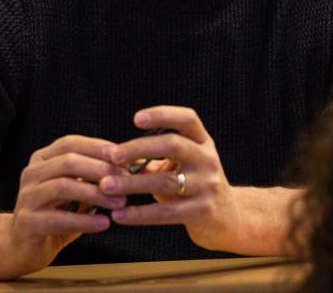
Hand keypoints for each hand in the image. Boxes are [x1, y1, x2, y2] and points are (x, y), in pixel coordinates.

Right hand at [5, 135, 126, 276]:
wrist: (23, 246)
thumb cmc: (56, 213)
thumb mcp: (75, 189)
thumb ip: (93, 176)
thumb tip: (130, 165)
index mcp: (42, 159)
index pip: (70, 143)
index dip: (98, 147)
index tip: (124, 156)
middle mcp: (31, 173)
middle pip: (68, 162)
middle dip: (100, 170)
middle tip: (126, 181)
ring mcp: (26, 197)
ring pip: (63, 187)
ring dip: (96, 194)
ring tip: (120, 203)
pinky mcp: (26, 221)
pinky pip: (59, 218)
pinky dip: (84, 220)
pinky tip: (104, 223)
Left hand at [102, 106, 238, 251]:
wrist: (227, 217)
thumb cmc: (193, 185)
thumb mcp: (182, 164)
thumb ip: (153, 157)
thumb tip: (111, 154)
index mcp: (203, 142)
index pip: (187, 119)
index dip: (163, 115)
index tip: (136, 118)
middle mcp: (208, 159)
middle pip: (173, 145)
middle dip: (139, 148)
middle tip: (112, 156)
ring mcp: (208, 185)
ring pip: (166, 181)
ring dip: (132, 183)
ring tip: (105, 186)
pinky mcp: (202, 211)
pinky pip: (166, 212)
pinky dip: (140, 214)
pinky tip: (119, 215)